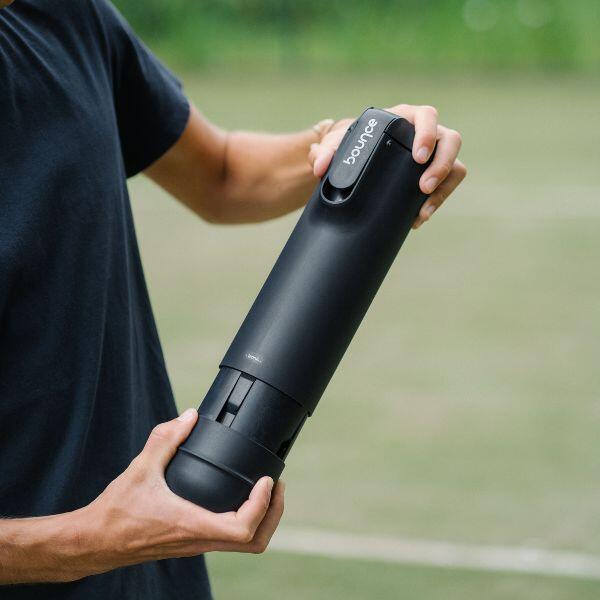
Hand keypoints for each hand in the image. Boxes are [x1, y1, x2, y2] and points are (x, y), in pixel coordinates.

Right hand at [67, 409, 283, 579]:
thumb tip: (189, 416)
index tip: (268, 479)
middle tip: (276, 485)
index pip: (243, 529)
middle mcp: (199, 540)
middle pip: (254, 542)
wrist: (94, 542)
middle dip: (273, 514)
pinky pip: (229, 539)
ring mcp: (196, 545)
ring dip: (262, 519)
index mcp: (192, 524)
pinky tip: (238, 498)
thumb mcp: (141, 468)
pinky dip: (244, 521)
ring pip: (244, 544)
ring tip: (265, 490)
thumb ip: (165, 439)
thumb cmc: (115, 512)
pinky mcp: (191, 543)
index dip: (263, 505)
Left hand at [308, 104, 466, 227]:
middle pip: (451, 141)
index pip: (427, 116)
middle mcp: (426, 133)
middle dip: (441, 164)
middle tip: (423, 186)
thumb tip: (319, 166)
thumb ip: (327, 152)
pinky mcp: (435, 174)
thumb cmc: (353, 144)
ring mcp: (434, 154)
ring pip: (456, 166)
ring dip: (444, 188)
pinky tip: (419, 216)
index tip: (418, 156)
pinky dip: (436, 202)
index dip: (428, 134)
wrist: (359, 159)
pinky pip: (447, 186)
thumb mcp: (338, 144)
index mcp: (406, 118)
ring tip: (423, 208)